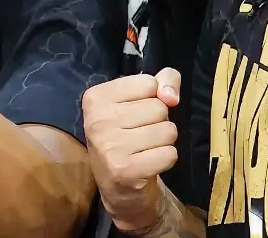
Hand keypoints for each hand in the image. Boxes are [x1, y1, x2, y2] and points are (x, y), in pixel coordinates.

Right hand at [82, 70, 182, 233]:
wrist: (118, 186)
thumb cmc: (127, 136)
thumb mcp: (137, 102)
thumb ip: (161, 82)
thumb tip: (171, 94)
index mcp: (96, 98)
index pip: (147, 83)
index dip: (152, 97)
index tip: (137, 111)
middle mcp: (98, 120)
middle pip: (159, 107)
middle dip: (159, 121)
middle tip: (141, 133)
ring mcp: (110, 146)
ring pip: (167, 130)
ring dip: (164, 141)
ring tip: (146, 148)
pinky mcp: (126, 170)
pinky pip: (169, 153)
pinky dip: (167, 158)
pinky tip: (150, 162)